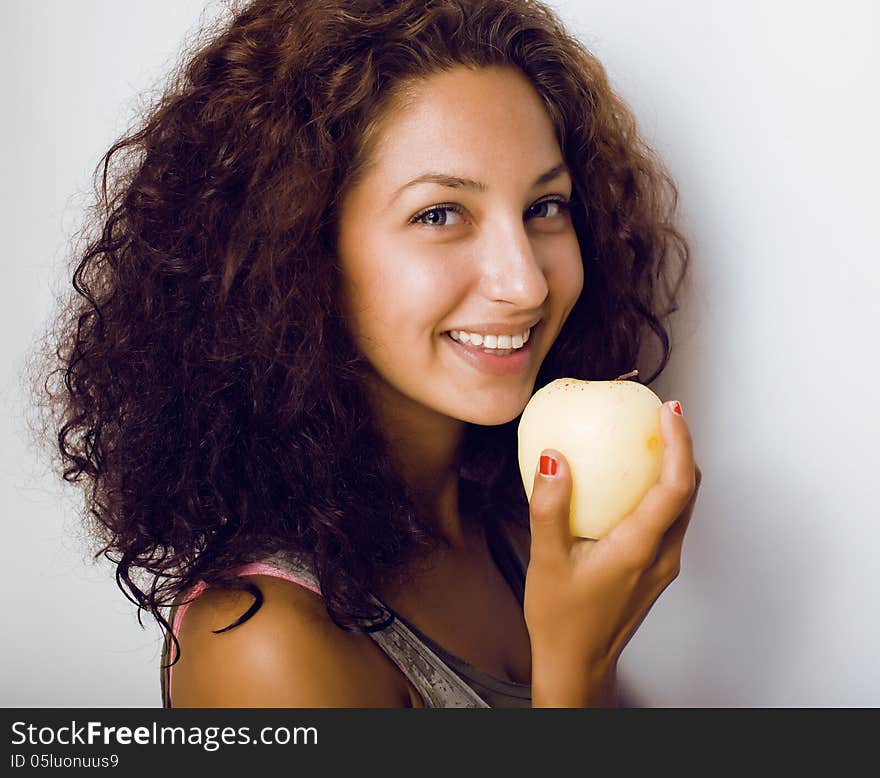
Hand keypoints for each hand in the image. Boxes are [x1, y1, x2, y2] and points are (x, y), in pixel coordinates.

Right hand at [524, 400, 701, 705]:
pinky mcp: (654, 568)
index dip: (679, 444)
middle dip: (682, 448)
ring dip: (674, 468)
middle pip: (690, 491)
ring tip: (650, 439)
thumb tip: (553, 459)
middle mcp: (662, 556)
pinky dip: (660, 489)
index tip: (669, 413)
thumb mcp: (547, 560)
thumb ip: (550, 508)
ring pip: (682, 505)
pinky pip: (668, 518)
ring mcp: (662, 564)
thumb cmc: (562, 620)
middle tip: (662, 415)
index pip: (675, 487)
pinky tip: (631, 481)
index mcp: (640, 550)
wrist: (577, 663)